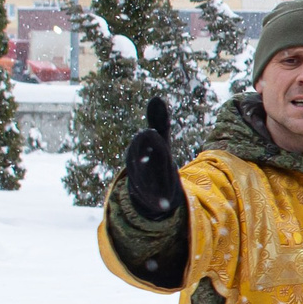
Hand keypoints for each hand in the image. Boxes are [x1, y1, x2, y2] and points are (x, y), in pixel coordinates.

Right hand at [122, 96, 181, 219]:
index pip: (143, 140)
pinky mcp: (146, 197)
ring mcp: (140, 181)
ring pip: (141, 179)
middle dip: (141, 155)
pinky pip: (150, 199)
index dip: (148, 137)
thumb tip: (156, 97)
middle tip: (153, 152)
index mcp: (140, 148)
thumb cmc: (154, 159)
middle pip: (137, 158)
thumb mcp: (160, 141)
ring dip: (147, 180)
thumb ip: (159, 122)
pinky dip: (157, 202)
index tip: (151, 132)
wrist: (147, 188)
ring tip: (155, 177)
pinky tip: (165, 206)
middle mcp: (137, 164)